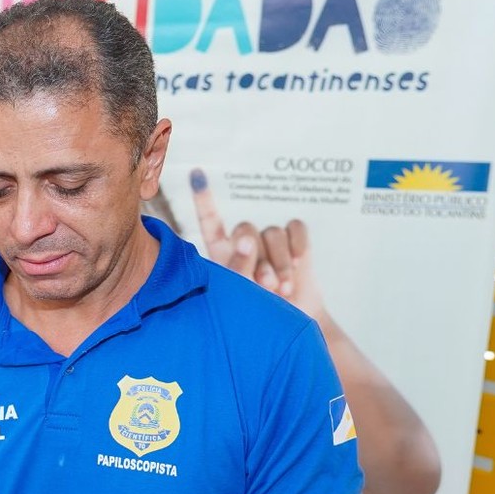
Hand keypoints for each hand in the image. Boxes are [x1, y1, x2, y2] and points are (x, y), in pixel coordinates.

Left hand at [189, 170, 328, 321]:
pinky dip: (296, 247)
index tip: (197, 173)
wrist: (293, 320)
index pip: (210, 221)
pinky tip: (297, 265)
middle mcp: (244, 242)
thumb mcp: (241, 293)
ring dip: (279, 262)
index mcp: (221, 253)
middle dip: (256, 258)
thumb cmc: (258, 311)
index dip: (204, 198)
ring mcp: (269, 241)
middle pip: (245, 229)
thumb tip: (247, 240)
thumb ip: (239, 267)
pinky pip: (295, 229)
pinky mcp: (294, 241)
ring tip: (282, 289)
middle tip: (264, 287)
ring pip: (272, 233)